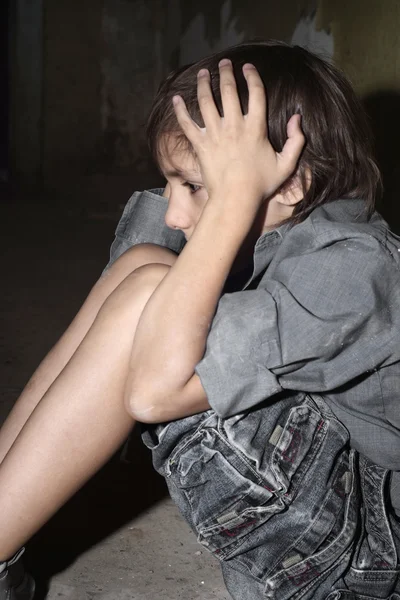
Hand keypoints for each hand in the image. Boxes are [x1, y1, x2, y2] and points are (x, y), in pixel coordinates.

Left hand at [173, 59, 304, 213]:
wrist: (235, 199)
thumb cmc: (261, 185)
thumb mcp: (286, 165)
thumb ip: (296, 141)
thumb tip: (297, 119)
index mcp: (255, 128)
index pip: (255, 93)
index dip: (252, 76)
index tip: (248, 67)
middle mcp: (234, 126)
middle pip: (229, 91)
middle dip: (227, 73)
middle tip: (224, 63)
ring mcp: (215, 135)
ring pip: (207, 102)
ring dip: (205, 84)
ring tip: (205, 73)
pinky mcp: (200, 145)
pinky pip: (187, 124)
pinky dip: (180, 111)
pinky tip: (175, 99)